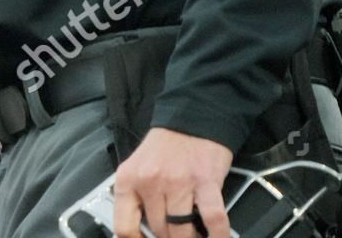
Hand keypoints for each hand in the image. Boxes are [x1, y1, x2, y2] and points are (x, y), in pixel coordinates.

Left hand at [112, 127, 232, 237]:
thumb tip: (142, 230)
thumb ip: (136, 196)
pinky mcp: (205, 181)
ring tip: (195, 236)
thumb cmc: (165, 145)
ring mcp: (178, 182)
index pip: (124, 227)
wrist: (192, 116)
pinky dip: (218, 235)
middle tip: (176, 233)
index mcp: (129, 179)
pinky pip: (212, 219)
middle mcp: (151, 182)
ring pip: (182, 231)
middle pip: (158, 231)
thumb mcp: (138, 166)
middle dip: (168, 237)